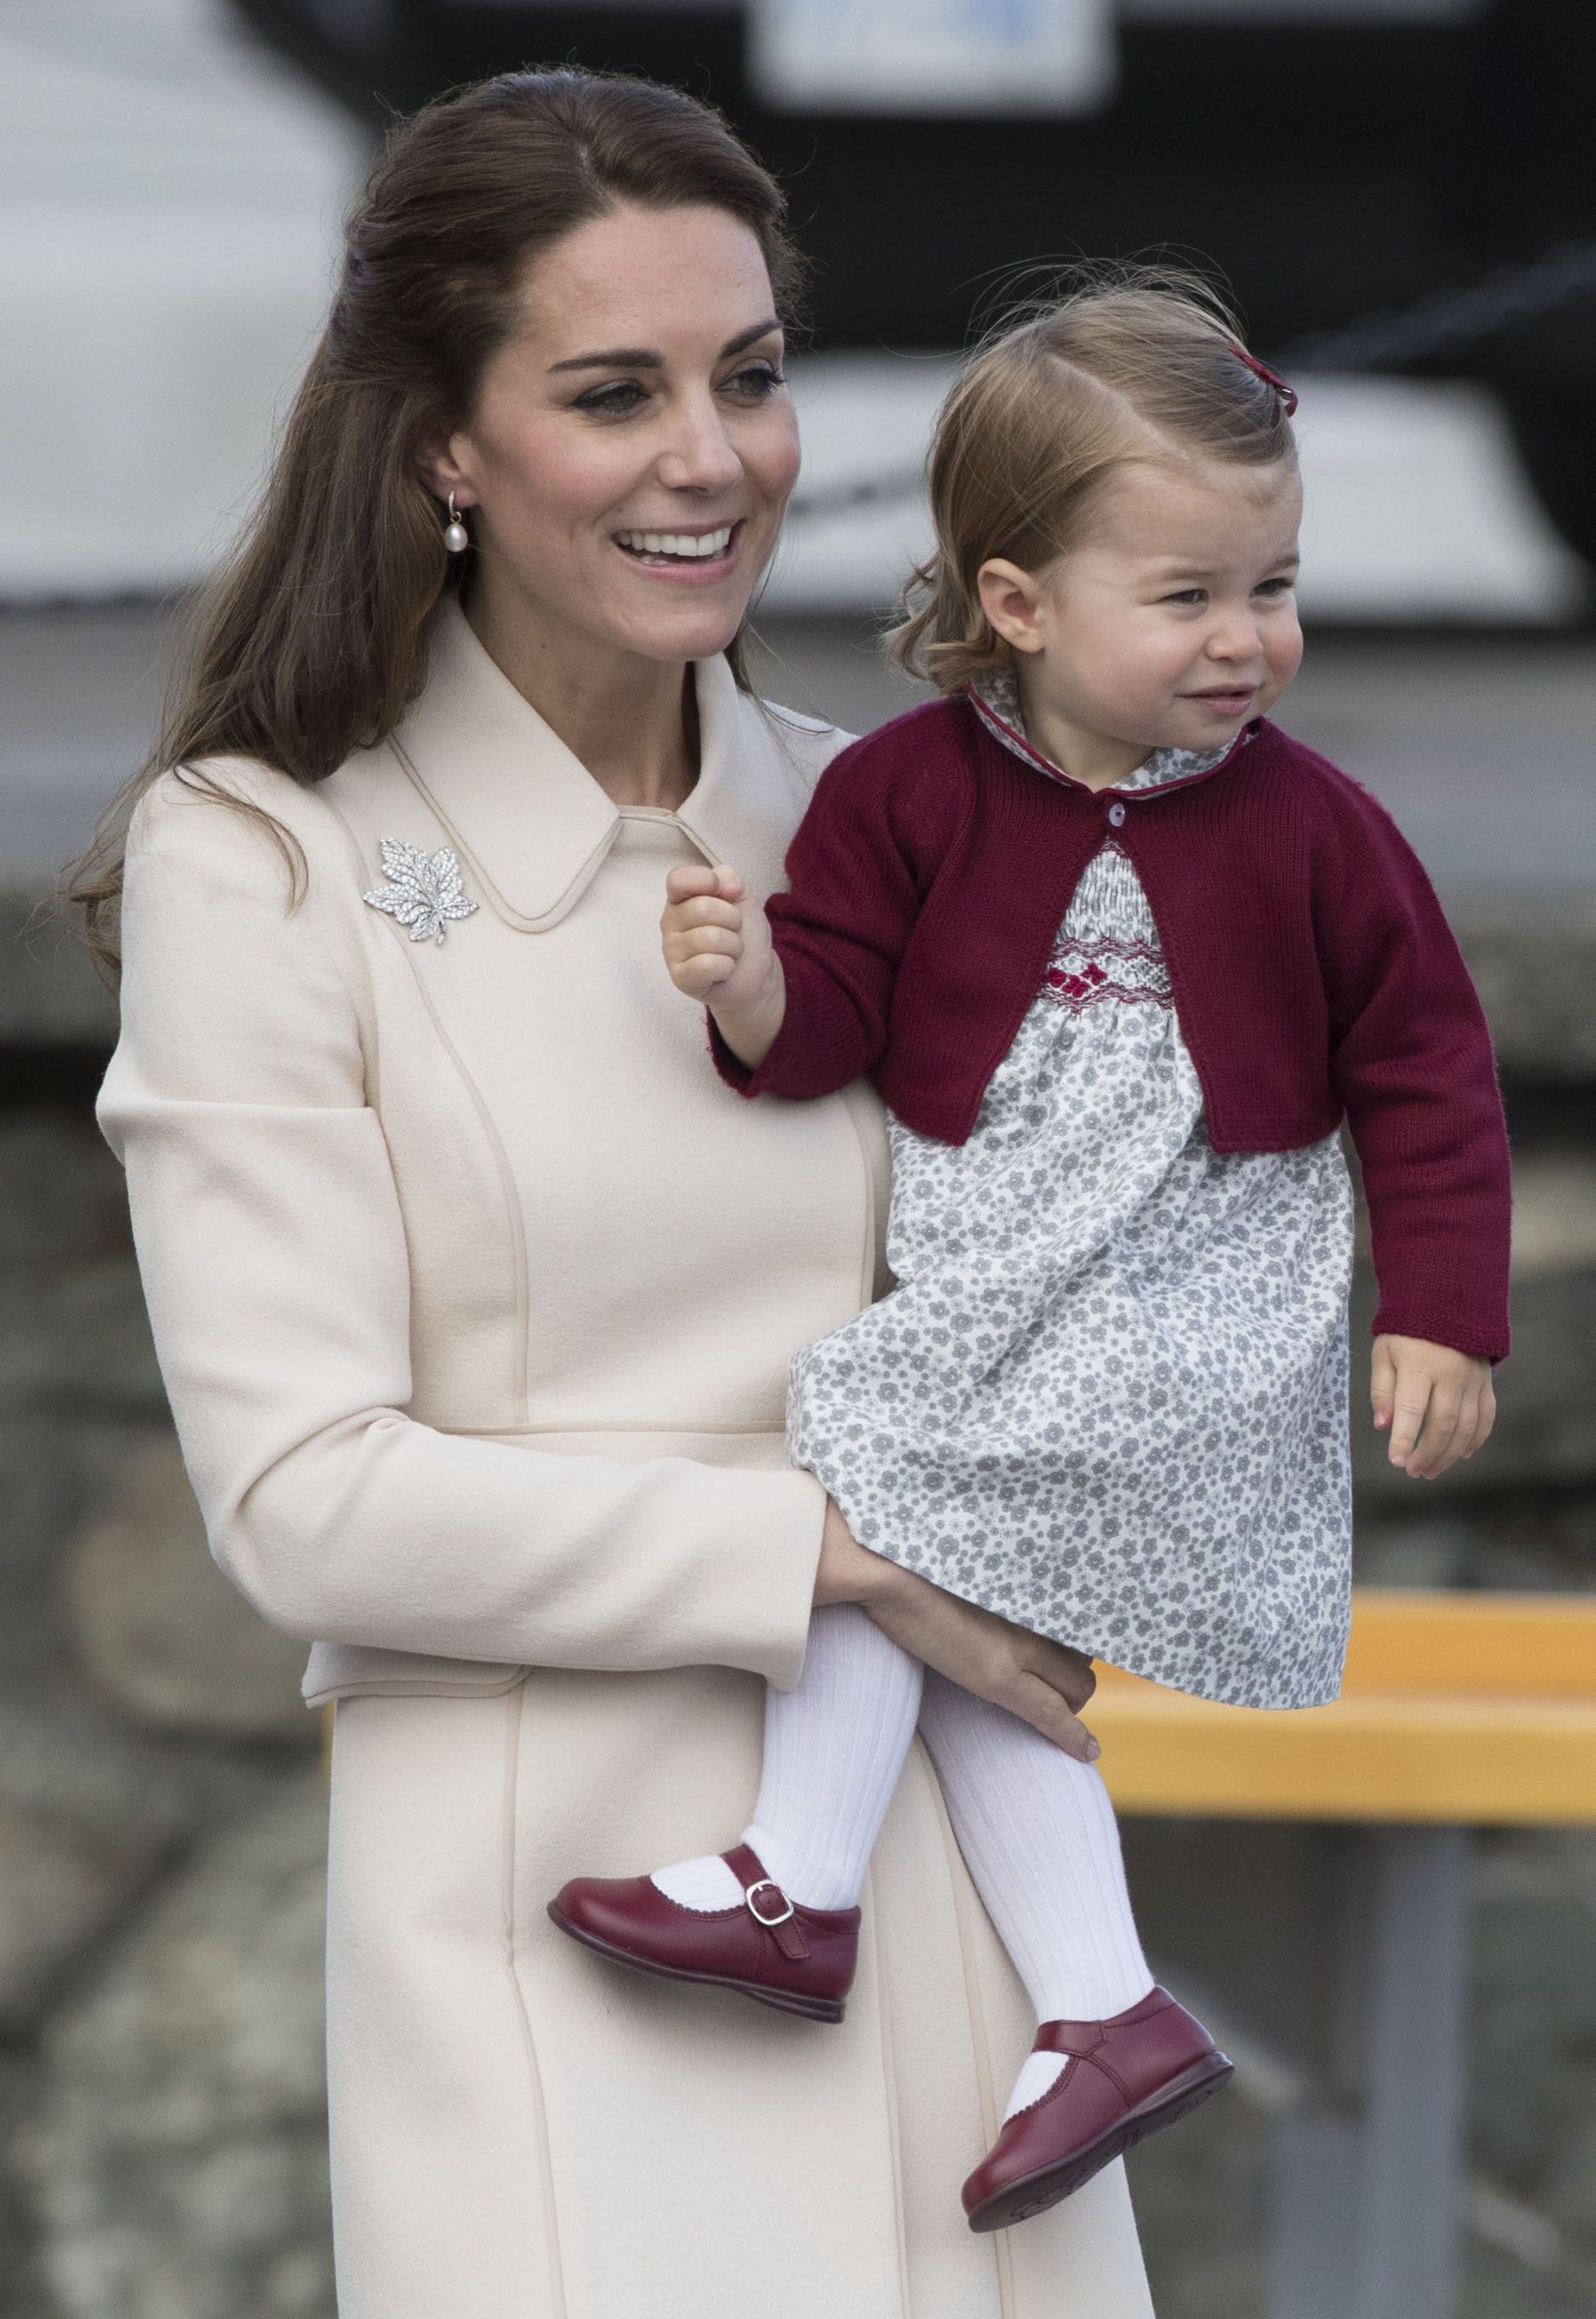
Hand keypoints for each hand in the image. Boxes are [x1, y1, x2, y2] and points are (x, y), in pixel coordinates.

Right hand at [660, 862, 774, 1009]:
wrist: (756, 971)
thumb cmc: (743, 932)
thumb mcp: (742, 895)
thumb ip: (729, 877)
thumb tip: (724, 885)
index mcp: (680, 898)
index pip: (677, 879)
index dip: (707, 881)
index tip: (729, 893)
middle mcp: (670, 922)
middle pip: (702, 908)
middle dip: (733, 919)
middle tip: (734, 930)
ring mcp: (671, 951)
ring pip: (710, 938)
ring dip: (733, 945)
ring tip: (730, 951)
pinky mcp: (680, 978)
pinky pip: (708, 965)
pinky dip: (727, 966)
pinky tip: (724, 969)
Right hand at [814, 1498, 1099, 1762]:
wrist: (887, 1569)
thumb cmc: (913, 1561)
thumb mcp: (972, 1568)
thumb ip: (998, 1585)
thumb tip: (998, 1592)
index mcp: (1030, 1590)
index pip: (1078, 1626)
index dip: (1078, 1649)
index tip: (1074, 1660)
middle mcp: (1034, 1617)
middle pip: (1082, 1658)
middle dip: (1076, 1678)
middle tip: (1054, 1686)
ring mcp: (1020, 1647)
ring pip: (1077, 1687)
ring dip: (1071, 1700)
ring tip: (1055, 1709)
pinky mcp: (1000, 1675)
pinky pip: (1052, 1714)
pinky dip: (1073, 1736)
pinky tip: (1088, 1753)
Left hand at [1371, 1333, 1495, 1479]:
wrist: (1446, 1302)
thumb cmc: (1406, 1331)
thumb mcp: (1384, 1352)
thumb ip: (1382, 1390)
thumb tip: (1383, 1425)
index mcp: (1420, 1366)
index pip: (1412, 1411)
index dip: (1404, 1439)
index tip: (1395, 1461)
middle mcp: (1451, 1375)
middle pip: (1443, 1425)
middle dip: (1428, 1454)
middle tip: (1413, 1471)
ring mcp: (1473, 1380)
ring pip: (1467, 1427)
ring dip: (1450, 1454)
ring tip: (1430, 1470)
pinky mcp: (1486, 1382)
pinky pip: (1486, 1417)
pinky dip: (1476, 1439)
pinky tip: (1462, 1454)